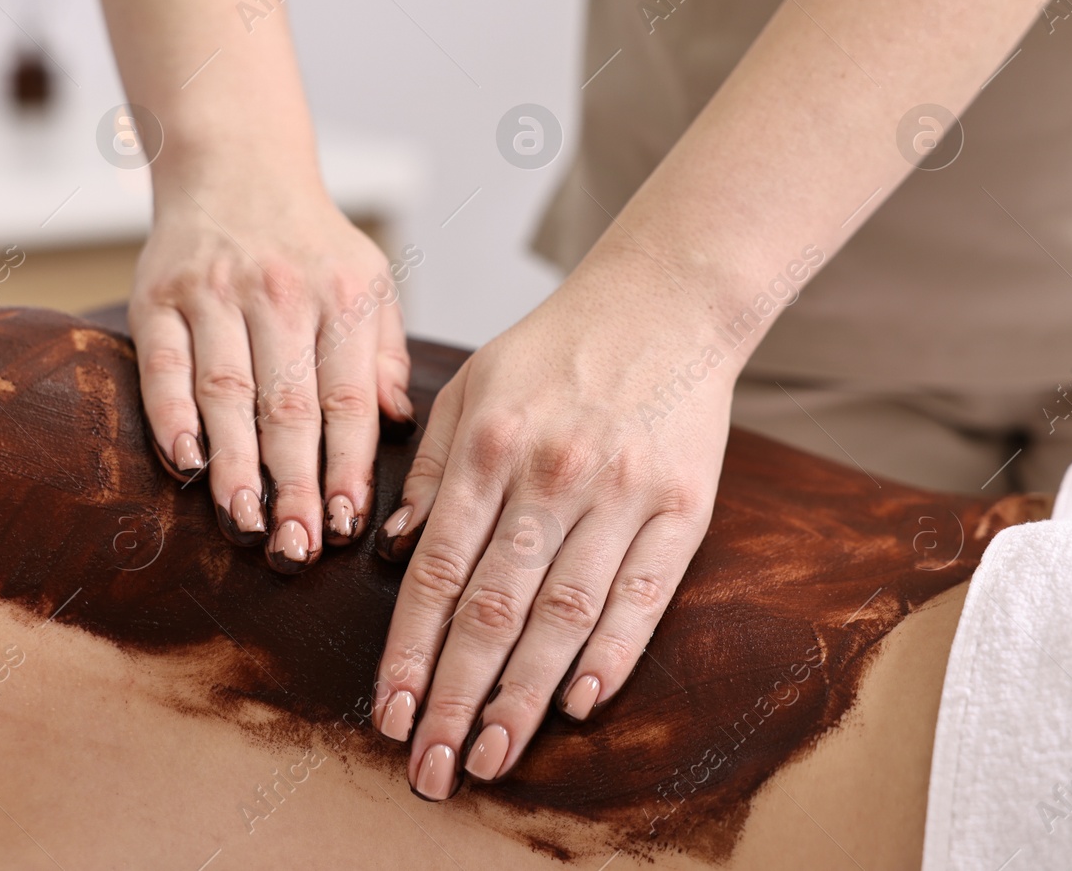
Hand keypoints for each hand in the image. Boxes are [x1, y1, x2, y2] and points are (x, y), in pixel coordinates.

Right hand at [129, 170, 411, 571]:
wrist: (235, 165)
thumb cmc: (310, 243)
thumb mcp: (370, 281)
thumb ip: (385, 354)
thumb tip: (399, 422)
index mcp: (341, 296)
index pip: (347, 398)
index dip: (347, 466)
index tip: (345, 526)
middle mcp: (279, 293)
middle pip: (288, 406)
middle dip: (294, 485)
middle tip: (297, 550)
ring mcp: (215, 294)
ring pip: (227, 393)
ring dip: (235, 466)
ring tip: (247, 524)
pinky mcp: (160, 296)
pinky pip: (164, 366)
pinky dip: (172, 418)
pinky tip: (186, 466)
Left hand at [369, 246, 734, 797]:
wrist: (664, 303)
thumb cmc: (553, 350)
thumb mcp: (470, 387)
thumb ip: (431, 472)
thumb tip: (390, 552)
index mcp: (490, 448)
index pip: (437, 571)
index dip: (408, 650)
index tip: (388, 713)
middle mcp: (551, 476)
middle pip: (494, 609)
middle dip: (454, 696)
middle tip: (429, 767)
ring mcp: (621, 494)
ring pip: (564, 616)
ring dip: (523, 696)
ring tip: (490, 756)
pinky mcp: (682, 508)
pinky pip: (642, 596)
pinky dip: (613, 654)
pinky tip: (579, 705)